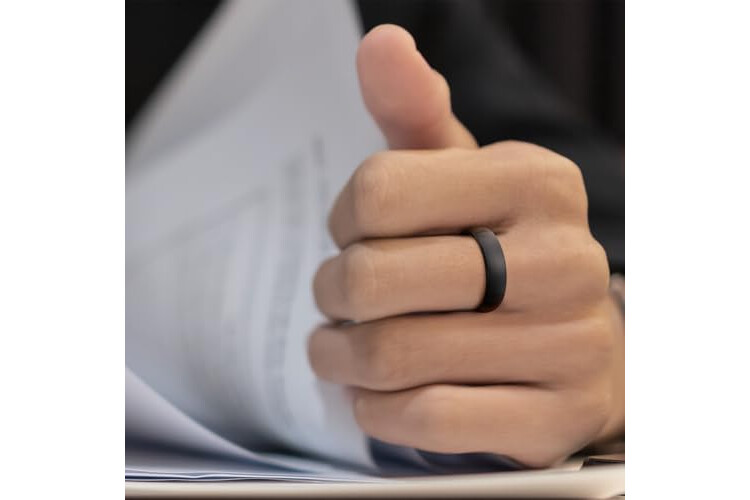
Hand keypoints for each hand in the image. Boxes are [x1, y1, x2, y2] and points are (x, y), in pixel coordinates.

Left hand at [308, 25, 623, 467]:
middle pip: (375, 279)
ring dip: (341, 357)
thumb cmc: (500, 250)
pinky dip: (378, 409)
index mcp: (538, 182)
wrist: (580, 345)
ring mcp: (568, 346)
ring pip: (392, 356)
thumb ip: (416, 113)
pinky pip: (425, 419)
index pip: (379, 191)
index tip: (356, 234)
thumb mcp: (462, 177)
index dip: (345, 220)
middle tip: (337, 300)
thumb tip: (381, 43)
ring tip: (342, 348)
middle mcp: (565, 260)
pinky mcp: (551, 419)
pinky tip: (378, 393)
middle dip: (333, 294)